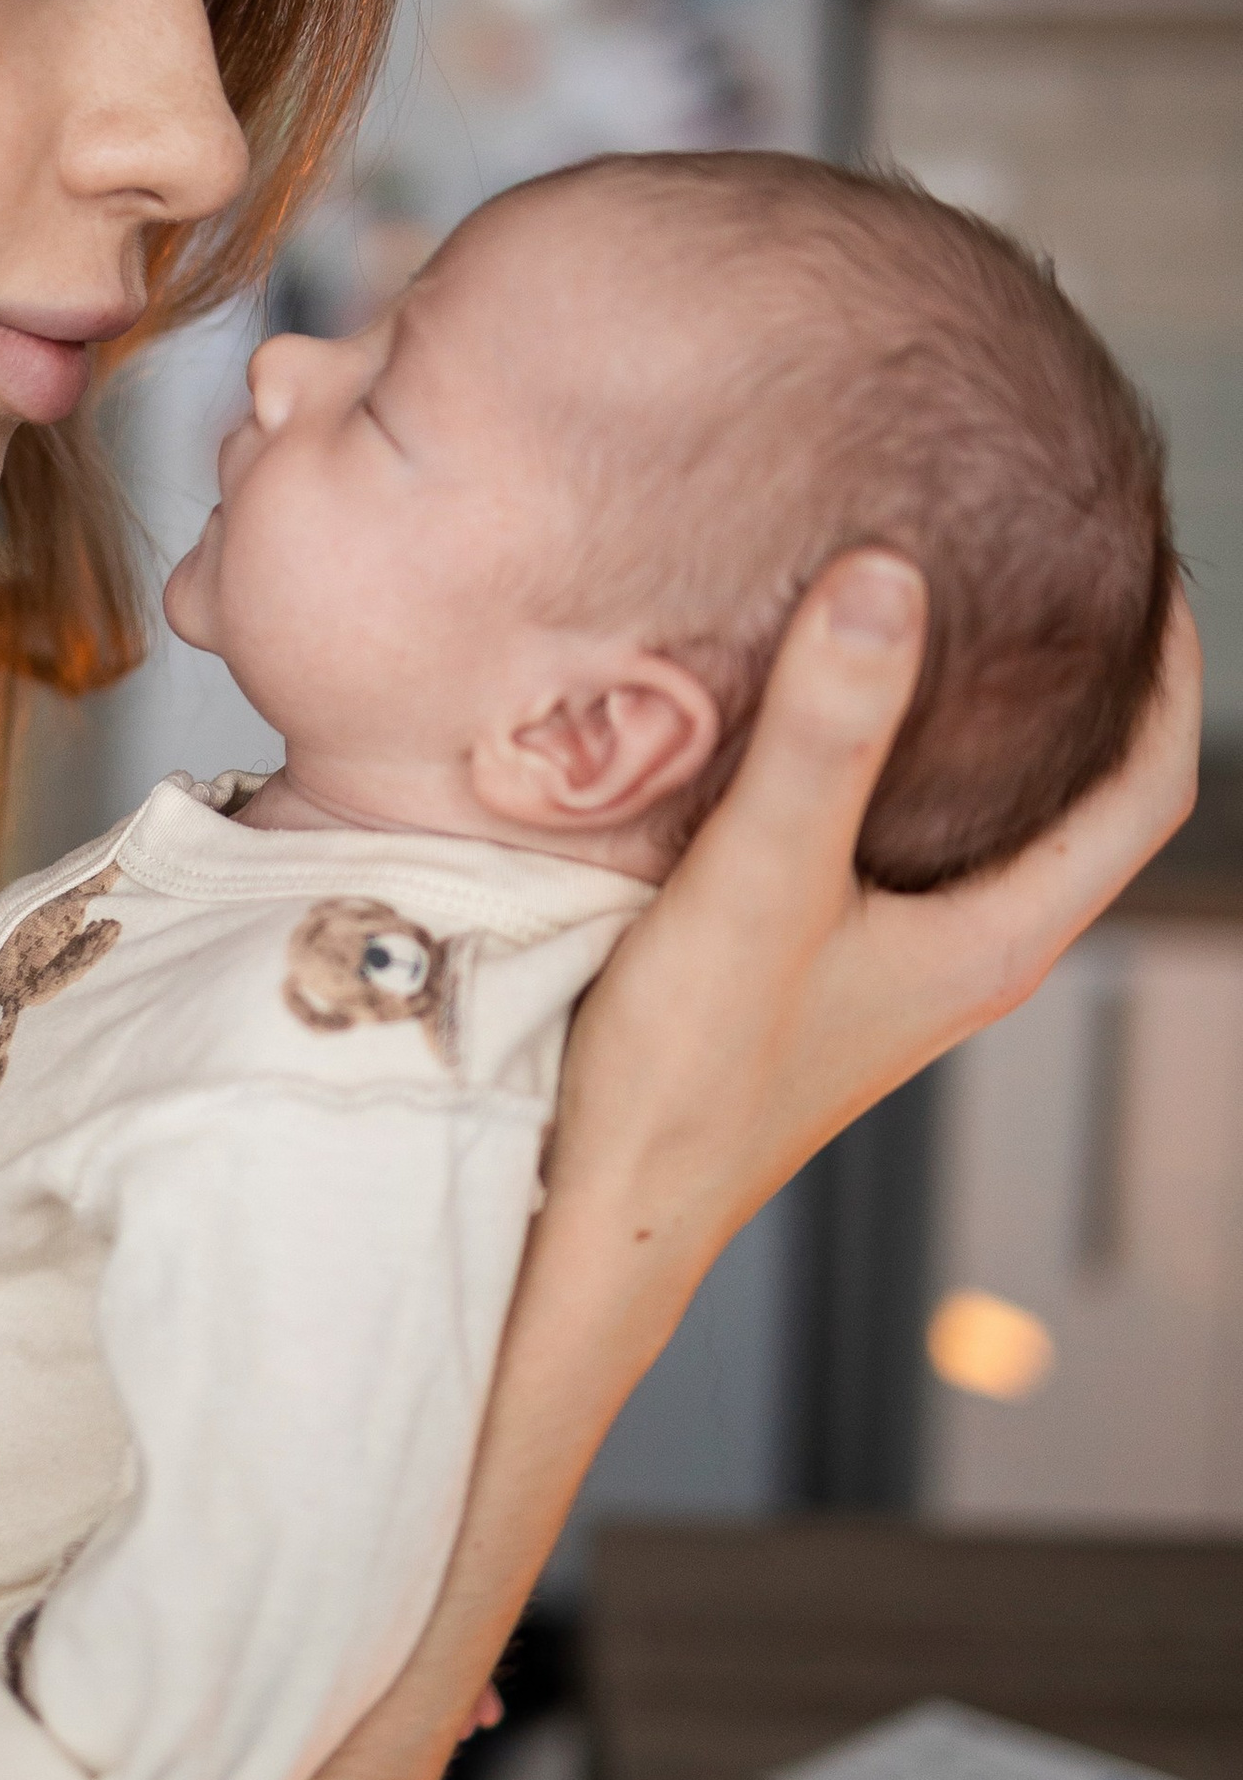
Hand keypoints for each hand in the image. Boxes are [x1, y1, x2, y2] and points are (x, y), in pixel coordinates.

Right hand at [542, 556, 1199, 1378]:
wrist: (606, 1211)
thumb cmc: (690, 1082)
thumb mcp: (759, 882)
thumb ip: (822, 737)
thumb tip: (889, 581)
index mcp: (998, 939)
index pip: (1148, 788)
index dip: (1172, 671)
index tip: (1146, 568)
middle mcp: (971, 955)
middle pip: (1085, 800)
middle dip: (1094, 683)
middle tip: (1053, 569)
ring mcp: (903, 970)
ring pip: (992, 826)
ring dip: (993, 727)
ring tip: (953, 620)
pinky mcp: (832, 972)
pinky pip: (905, 849)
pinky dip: (904, 772)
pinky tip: (834, 728)